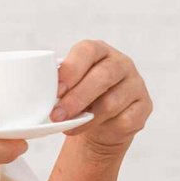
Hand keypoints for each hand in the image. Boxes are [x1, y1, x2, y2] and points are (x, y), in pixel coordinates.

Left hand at [52, 39, 152, 157]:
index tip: (56, 90)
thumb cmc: (77, 98)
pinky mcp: (143, 107)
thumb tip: (35, 92)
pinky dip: (103, 127)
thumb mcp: (66, 87)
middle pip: (102, 77)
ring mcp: (135, 84)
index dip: (72, 69)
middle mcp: (120, 63)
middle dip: (76, 98)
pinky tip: (90, 129)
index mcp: (98, 51)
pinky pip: (124, 119)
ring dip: (87, 117)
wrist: (100, 122)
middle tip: (57, 115)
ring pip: (112, 102)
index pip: (87, 51)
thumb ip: (57, 84)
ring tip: (69, 126)